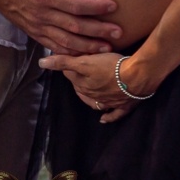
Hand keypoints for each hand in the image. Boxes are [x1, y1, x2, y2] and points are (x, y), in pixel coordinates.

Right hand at [0, 0, 119, 53]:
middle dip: (98, 31)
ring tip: (108, 48)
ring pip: (66, 41)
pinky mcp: (34, 33)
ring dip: (88, 46)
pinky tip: (85, 54)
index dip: (95, 7)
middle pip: (75, 26)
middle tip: (119, 33)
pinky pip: (55, 46)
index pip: (75, 5)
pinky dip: (71, 53)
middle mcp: (41, 14)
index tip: (113, 6)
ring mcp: (37, 26)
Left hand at [38, 51, 160, 123]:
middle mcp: (93, 95)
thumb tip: (42, 62)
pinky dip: (108, 117)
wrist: (137, 77)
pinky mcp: (123, 106)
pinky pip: (114, 114)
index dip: (69, 66)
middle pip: (82, 88)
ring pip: (95, 102)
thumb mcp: (85, 61)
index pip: (70, 74)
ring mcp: (109, 102)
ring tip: (86, 94)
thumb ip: (63, 62)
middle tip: (80, 71)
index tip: (69, 59)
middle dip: (78, 80)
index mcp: (83, 85)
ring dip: (89, 98)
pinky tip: (103, 120)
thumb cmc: (111, 67)